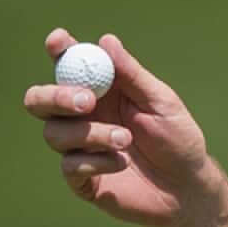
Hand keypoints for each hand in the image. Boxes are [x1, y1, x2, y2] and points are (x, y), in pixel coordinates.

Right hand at [23, 29, 221, 226]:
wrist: (186, 186)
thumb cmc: (177, 137)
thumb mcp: (161, 101)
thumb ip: (132, 74)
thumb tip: (106, 40)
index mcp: (103, 92)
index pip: (71, 67)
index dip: (60, 52)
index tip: (59, 40)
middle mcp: (84, 117)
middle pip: (41, 100)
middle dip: (57, 96)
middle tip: (87, 101)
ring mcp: (79, 148)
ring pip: (55, 133)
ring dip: (91, 134)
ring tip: (127, 139)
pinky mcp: (81, 178)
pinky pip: (70, 165)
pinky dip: (97, 161)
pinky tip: (122, 162)